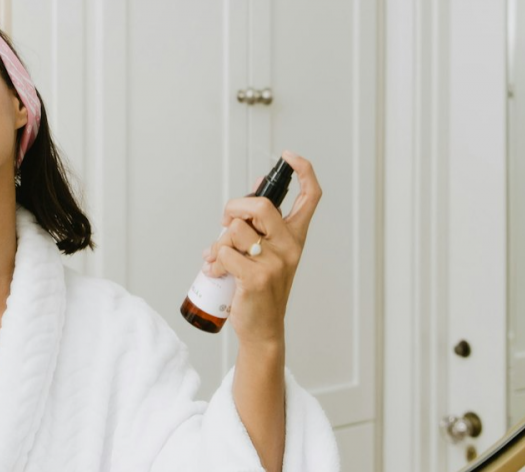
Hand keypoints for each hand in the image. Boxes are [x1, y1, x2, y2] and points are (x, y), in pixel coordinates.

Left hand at [203, 151, 322, 344]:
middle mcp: (290, 246)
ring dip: (219, 242)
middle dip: (233, 208)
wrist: (262, 328)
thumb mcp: (266, 253)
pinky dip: (214, 260)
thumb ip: (259, 225)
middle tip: (225, 223)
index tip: (289, 156)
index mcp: (295, 237)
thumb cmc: (260, 288)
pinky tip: (216, 271)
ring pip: (235, 230)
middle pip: (260, 205)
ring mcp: (275, 262)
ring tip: (218, 258)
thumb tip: (254, 187)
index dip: (303, 171)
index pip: (311, 197)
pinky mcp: (256, 277)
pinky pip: (224, 252)